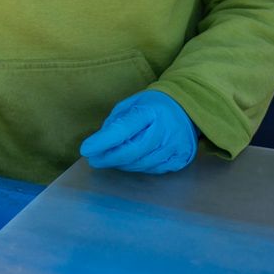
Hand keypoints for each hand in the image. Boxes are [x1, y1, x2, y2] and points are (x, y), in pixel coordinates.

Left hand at [80, 90, 197, 173]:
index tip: (86, 149)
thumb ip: (115, 122)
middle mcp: (165, 129)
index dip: (103, 141)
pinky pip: (155, 170)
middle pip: (133, 151)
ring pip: (143, 163)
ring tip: (111, 160)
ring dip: (123, 165)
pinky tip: (132, 162)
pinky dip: (140, 168)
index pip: (124, 128)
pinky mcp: (182, 158)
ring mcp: (176, 145)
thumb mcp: (131, 104)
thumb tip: (99, 142)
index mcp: (150, 110)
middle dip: (109, 158)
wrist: (186, 108)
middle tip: (94, 160)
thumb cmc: (152, 106)